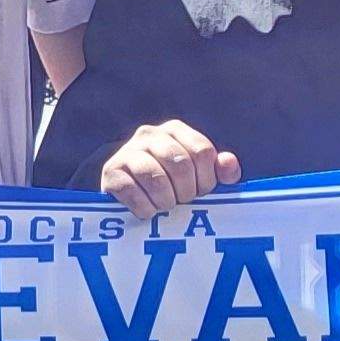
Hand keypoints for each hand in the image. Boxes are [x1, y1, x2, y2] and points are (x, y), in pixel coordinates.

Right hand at [96, 121, 238, 217]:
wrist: (126, 194)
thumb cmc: (170, 185)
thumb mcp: (199, 177)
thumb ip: (219, 171)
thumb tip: (228, 162)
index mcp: (175, 130)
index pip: (202, 151)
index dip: (206, 179)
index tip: (199, 192)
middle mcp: (149, 134)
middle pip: (180, 164)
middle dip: (186, 192)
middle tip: (181, 202)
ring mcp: (127, 151)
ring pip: (156, 178)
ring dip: (165, 201)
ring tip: (164, 207)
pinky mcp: (111, 172)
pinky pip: (133, 192)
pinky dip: (145, 208)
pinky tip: (147, 211)